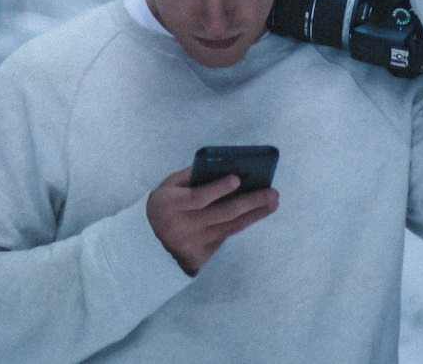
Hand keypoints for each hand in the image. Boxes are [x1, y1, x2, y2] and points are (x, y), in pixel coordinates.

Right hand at [146, 166, 278, 275]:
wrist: (149, 246)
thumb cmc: (164, 206)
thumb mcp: (168, 187)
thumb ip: (190, 177)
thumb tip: (221, 166)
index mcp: (172, 205)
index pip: (198, 198)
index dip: (218, 189)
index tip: (237, 178)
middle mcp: (184, 226)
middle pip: (222, 214)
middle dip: (250, 202)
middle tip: (272, 193)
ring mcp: (195, 244)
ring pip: (230, 228)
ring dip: (254, 214)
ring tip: (272, 202)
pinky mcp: (202, 256)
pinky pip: (226, 236)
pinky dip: (242, 223)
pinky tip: (256, 213)